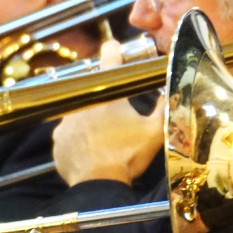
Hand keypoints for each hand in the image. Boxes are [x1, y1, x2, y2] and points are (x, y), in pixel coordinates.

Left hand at [53, 40, 164, 186]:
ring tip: (104, 138)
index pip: (110, 60)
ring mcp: (65, 122)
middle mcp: (81, 102)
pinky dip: (79, 140)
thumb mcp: (155, 131)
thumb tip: (174, 90)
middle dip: (105, 98)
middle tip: (117, 114)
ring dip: (90, 120)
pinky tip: (91, 150)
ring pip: (80, 113)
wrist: (99, 186)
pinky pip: (69, 135)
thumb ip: (164, 108)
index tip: (114, 46)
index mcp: (107, 95)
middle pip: (94, 90)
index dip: (114, 51)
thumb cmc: (128, 156)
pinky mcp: (58, 142)